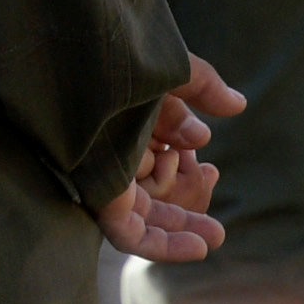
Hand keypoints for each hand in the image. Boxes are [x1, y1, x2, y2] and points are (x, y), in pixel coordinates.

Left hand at [99, 55, 243, 262]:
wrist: (66, 58)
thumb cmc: (105, 55)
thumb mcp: (162, 70)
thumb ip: (199, 86)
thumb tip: (237, 104)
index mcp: (114, 121)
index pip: (151, 154)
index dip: (179, 160)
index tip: (205, 166)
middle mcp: (103, 150)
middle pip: (145, 191)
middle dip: (180, 210)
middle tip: (216, 225)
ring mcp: (98, 174)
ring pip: (140, 217)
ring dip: (178, 230)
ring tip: (215, 237)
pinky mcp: (95, 195)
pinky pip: (127, 233)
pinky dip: (161, 245)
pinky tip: (197, 248)